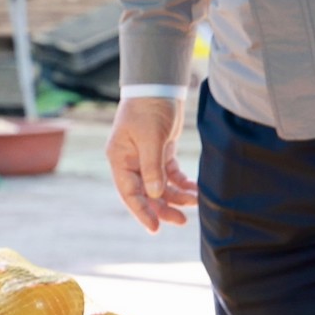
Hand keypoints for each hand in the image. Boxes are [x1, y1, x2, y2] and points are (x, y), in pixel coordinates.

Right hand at [108, 95, 198, 231]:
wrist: (159, 87)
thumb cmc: (149, 108)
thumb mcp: (150, 138)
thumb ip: (152, 167)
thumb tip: (155, 194)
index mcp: (120, 159)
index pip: (129, 192)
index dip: (142, 212)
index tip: (155, 227)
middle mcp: (131, 162)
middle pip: (146, 194)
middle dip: (163, 208)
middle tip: (181, 221)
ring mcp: (146, 159)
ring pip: (160, 187)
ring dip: (177, 196)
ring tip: (194, 202)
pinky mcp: (161, 153)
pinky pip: (171, 176)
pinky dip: (182, 184)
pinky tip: (195, 190)